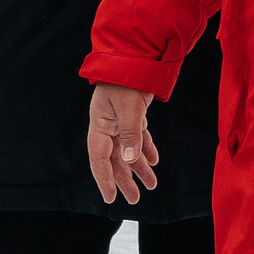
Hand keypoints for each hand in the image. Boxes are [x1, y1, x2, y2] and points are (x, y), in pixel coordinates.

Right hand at [86, 82, 159, 204]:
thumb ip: (131, 134)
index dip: (104, 179)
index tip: (111, 199)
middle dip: (124, 179)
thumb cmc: (126, 79)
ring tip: (151, 184)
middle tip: (134, 199)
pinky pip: (138, 136)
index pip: (99, 158)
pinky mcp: (133, 113)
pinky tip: (154, 161)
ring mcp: (120, 119)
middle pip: (114, 158)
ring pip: (128, 150)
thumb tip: (129, 160)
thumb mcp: (129, 108)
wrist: (134, 55)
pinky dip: (146, 149)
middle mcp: (108, 125)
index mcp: (100, 124)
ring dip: (139, 167)